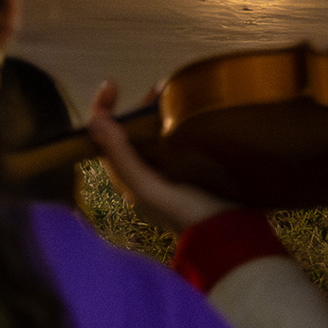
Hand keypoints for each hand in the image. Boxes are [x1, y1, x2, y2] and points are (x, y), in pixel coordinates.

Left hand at [83, 79, 241, 233]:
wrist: (233, 242)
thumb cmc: (190, 217)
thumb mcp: (152, 189)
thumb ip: (123, 158)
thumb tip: (95, 120)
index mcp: (130, 180)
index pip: (105, 140)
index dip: (103, 111)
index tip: (113, 85)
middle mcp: (145, 176)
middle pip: (129, 135)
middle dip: (135, 108)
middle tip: (157, 88)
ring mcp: (169, 174)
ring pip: (152, 137)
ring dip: (156, 114)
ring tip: (174, 93)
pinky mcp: (191, 173)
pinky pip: (175, 143)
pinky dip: (177, 125)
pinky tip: (191, 113)